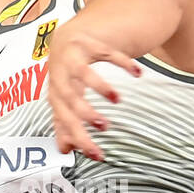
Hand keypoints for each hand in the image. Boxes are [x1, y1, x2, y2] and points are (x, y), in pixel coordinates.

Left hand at [46, 26, 141, 160]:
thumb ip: (64, 123)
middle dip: (86, 113)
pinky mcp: (90, 43)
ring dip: (100, 86)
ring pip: (83, 72)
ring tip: (117, 100)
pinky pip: (106, 51)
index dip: (78, 137)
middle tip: (104, 126)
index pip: (65, 119)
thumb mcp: (63, 99)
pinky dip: (122, 62)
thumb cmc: (64, 75)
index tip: (96, 153)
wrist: (65, 39)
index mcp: (56, 94)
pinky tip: (137, 74)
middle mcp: (62, 75)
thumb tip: (64, 149)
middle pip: (70, 97)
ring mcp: (75, 57)